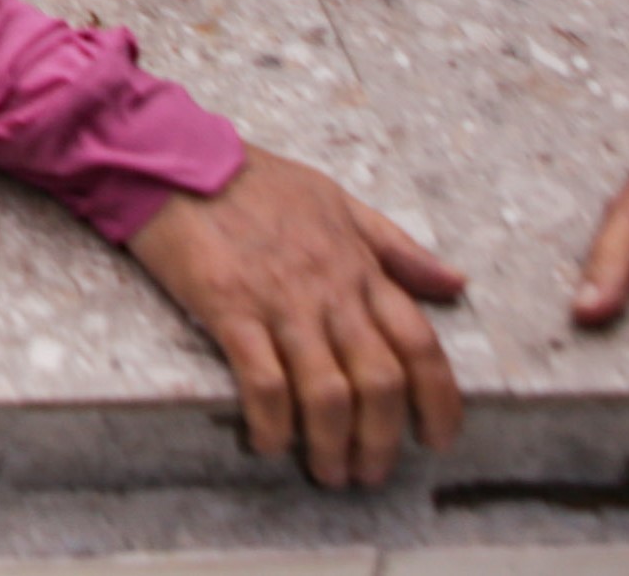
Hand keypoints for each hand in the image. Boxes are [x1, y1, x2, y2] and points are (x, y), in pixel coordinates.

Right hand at [127, 146, 465, 487]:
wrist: (174, 156)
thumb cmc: (253, 178)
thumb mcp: (335, 200)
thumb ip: (395, 246)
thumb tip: (455, 283)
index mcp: (358, 266)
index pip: (420, 345)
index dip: (440, 402)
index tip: (437, 440)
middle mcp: (329, 290)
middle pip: (380, 382)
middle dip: (382, 440)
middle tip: (369, 472)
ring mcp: (280, 300)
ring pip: (328, 393)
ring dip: (332, 445)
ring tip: (327, 471)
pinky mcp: (229, 307)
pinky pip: (263, 381)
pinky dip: (272, 423)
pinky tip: (268, 443)